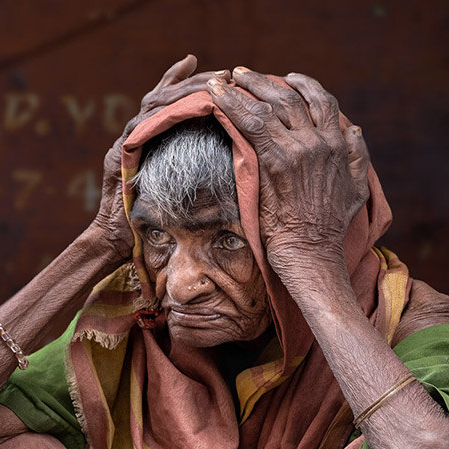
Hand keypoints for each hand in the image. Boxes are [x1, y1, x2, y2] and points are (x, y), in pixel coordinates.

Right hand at [91, 55, 231, 260]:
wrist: (117, 237)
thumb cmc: (148, 219)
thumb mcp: (174, 186)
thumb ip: (186, 165)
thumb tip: (222, 155)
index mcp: (149, 139)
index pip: (170, 102)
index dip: (188, 82)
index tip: (218, 71)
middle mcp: (136, 135)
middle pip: (165, 96)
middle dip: (196, 82)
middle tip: (224, 74)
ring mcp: (126, 141)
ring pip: (155, 103)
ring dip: (184, 91)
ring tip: (213, 83)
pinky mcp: (119, 153)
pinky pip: (142, 124)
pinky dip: (162, 111)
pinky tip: (183, 104)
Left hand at [208, 68, 370, 285]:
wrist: (311, 250)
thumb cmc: (329, 227)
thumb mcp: (356, 188)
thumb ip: (356, 156)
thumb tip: (354, 129)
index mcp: (338, 144)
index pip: (322, 102)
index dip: (303, 85)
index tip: (288, 78)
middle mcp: (319, 140)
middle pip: (290, 97)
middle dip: (264, 81)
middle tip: (242, 73)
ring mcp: (297, 149)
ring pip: (268, 106)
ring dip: (243, 89)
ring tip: (223, 80)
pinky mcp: (274, 161)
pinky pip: (250, 124)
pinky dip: (232, 107)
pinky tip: (217, 98)